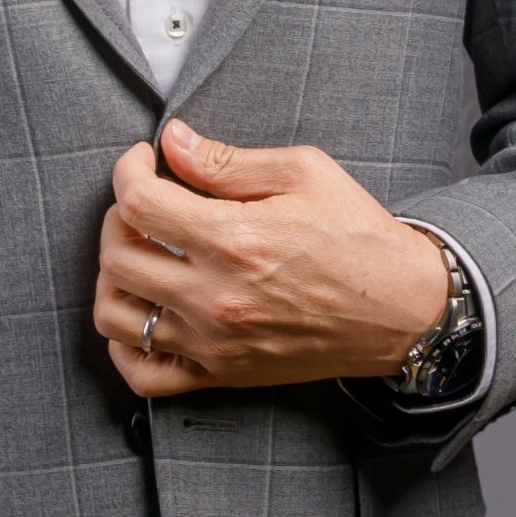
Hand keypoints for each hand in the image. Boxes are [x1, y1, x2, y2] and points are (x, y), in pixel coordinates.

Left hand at [95, 118, 451, 398]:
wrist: (402, 309)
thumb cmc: (358, 237)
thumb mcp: (304, 173)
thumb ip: (227, 160)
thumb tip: (173, 142)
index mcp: (233, 239)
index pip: (137, 203)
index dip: (127, 170)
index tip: (142, 160)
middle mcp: (214, 297)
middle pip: (117, 257)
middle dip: (118, 218)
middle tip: (144, 202)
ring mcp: (213, 343)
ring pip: (115, 317)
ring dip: (113, 278)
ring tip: (138, 254)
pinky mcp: (222, 374)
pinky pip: (142, 374)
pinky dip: (124, 345)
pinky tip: (142, 312)